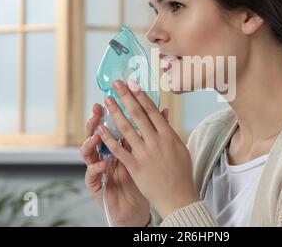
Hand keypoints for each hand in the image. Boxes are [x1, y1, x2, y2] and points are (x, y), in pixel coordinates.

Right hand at [80, 103, 168, 225]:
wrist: (135, 203)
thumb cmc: (142, 177)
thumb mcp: (146, 153)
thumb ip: (150, 133)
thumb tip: (164, 111)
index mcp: (116, 145)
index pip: (110, 124)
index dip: (111, 111)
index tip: (112, 96)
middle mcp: (103, 154)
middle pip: (94, 133)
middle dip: (95, 121)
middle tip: (97, 110)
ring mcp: (97, 167)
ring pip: (87, 152)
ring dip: (90, 142)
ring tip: (95, 134)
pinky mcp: (96, 183)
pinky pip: (91, 175)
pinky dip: (96, 168)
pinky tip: (102, 163)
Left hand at [97, 79, 198, 218]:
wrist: (178, 197)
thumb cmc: (182, 173)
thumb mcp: (180, 148)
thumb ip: (169, 131)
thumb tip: (163, 115)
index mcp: (168, 135)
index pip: (152, 111)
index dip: (141, 96)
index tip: (133, 84)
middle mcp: (156, 141)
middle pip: (137, 114)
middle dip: (126, 97)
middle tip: (117, 84)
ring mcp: (144, 153)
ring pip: (126, 128)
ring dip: (115, 112)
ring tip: (107, 100)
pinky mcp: (135, 166)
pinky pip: (118, 149)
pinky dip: (108, 138)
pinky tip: (100, 128)